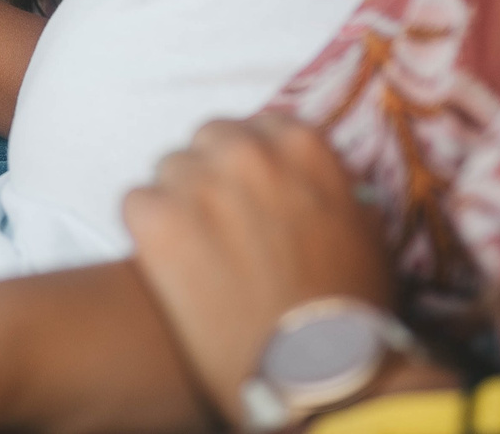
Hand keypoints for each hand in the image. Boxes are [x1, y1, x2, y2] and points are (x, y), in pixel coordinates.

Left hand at [122, 113, 397, 418]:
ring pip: (168, 169)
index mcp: (301, 143)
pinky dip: (147, 234)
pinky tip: (171, 270)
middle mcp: (246, 149)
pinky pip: (135, 204)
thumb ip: (330, 189)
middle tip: (220, 225)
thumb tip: (310, 183)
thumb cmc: (350, 311)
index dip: (252, 165)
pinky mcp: (156, 219)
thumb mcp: (364, 232)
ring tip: (197, 253)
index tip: (251, 195)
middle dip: (212, 176)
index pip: (258, 127)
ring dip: (179, 202)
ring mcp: (198, 181)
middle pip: (208, 141)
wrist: (317, 371)